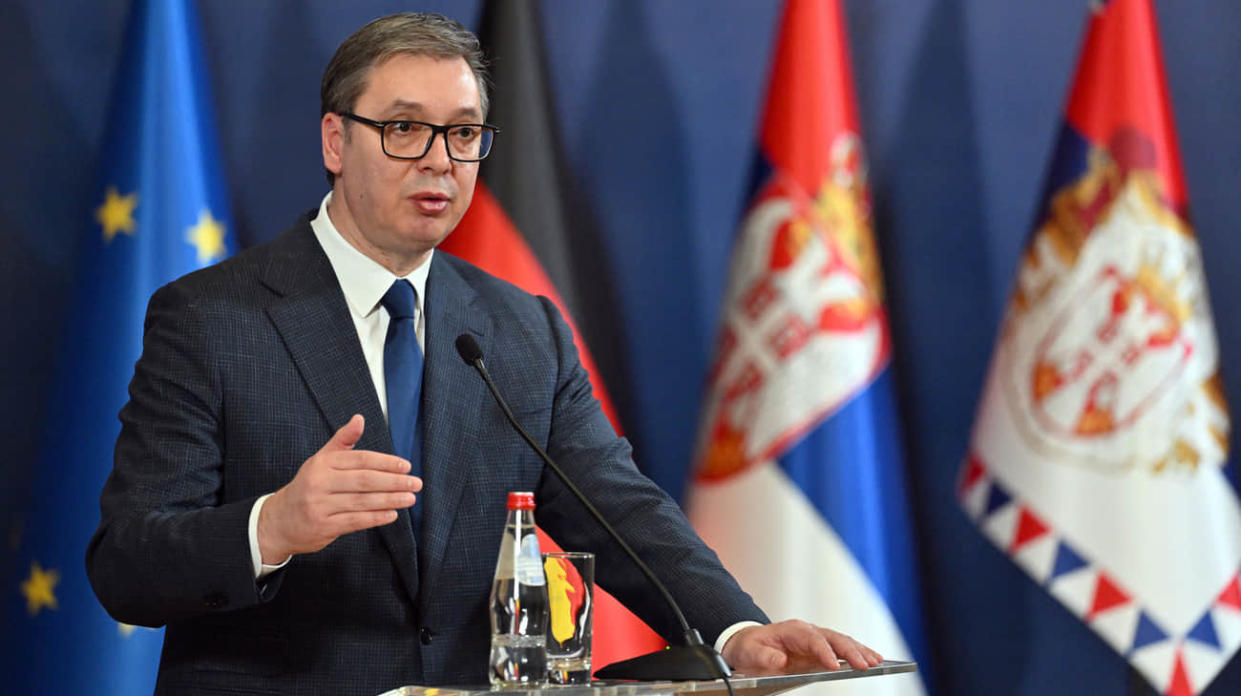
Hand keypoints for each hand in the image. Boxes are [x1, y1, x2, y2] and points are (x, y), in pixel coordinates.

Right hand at [257, 414, 419, 562]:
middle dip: (393, 482)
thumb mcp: (321, 460)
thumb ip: (343, 440)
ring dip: (390, 500)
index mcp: (323, 463)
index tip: (406, 466)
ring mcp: (320, 505)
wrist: (278, 521)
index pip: (360, 460)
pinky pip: (355, 520)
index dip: (386, 462)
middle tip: (415, 483)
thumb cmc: (307, 487)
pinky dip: (376, 518)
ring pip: (362, 501)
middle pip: (364, 480)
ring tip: (409, 498)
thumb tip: (360, 418)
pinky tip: (392, 514)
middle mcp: (320, 482)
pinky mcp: (323, 526)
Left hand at [720, 620, 882, 673]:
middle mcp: (807, 631)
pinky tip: (872, 660)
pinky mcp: (821, 649)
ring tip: (877, 662)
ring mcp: (816, 639)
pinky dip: (858, 653)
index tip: (834, 666)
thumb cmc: (750, 646)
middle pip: (833, 638)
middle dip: (850, 651)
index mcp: (791, 630)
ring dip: (860, 651)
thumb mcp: (749, 651)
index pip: (812, 639)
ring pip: (842, 641)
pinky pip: (843, 649)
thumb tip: (778, 659)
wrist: (748, 642)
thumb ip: (763, 655)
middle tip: (865, 665)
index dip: (824, 652)